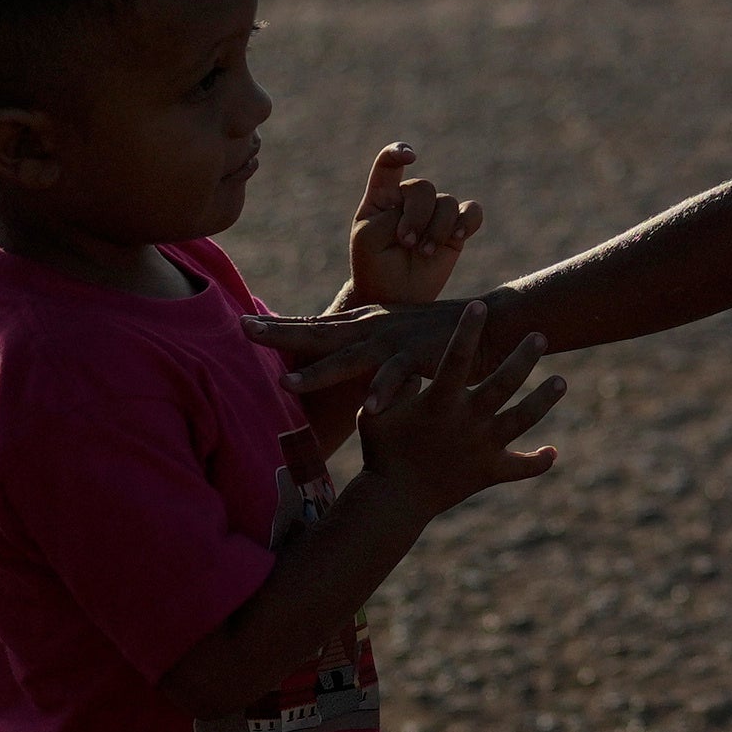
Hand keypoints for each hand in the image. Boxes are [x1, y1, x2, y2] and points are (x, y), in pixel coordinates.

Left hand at [244, 296, 464, 398]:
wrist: (490, 320)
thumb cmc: (437, 334)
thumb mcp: (392, 338)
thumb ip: (365, 348)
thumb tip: (338, 356)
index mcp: (363, 323)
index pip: (312, 324)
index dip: (278, 325)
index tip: (242, 322)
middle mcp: (372, 327)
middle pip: (316, 332)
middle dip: (278, 333)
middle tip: (242, 329)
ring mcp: (393, 341)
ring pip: (348, 358)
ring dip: (318, 372)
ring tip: (287, 383)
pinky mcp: (419, 356)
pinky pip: (397, 378)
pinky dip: (383, 393)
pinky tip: (368, 411)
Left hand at [344, 145, 484, 308]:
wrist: (393, 297)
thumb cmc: (374, 266)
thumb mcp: (369, 237)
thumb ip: (392, 216)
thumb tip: (426, 211)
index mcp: (383, 196)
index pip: (389, 164)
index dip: (398, 152)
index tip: (410, 157)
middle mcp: (409, 200)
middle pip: (423, 188)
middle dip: (416, 216)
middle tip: (406, 242)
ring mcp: (434, 214)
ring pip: (446, 202)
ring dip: (436, 228)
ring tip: (425, 253)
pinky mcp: (455, 230)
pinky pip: (472, 212)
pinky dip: (467, 221)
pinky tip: (457, 236)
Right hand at [356, 302, 561, 521]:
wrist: (394, 501)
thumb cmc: (381, 451)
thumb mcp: (379, 412)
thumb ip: (396, 385)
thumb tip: (410, 362)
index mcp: (439, 403)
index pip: (455, 358)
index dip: (467, 331)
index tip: (481, 305)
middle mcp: (467, 422)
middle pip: (503, 384)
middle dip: (523, 358)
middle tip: (541, 335)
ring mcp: (482, 448)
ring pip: (522, 420)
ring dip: (543, 400)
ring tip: (561, 381)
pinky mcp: (490, 472)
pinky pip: (521, 468)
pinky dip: (538, 462)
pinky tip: (552, 452)